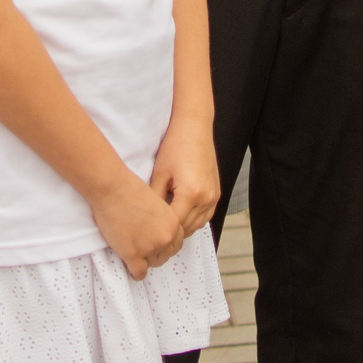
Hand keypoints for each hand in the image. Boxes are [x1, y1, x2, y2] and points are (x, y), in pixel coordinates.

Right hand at [92, 173, 183, 279]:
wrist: (113, 189)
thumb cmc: (130, 190)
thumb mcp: (156, 203)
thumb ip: (161, 220)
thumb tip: (156, 231)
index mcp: (173, 223)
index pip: (176, 243)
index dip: (165, 244)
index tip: (155, 243)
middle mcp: (165, 238)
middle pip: (165, 256)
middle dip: (155, 254)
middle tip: (143, 249)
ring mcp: (150, 248)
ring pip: (152, 264)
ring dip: (144, 261)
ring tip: (134, 254)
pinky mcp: (133, 255)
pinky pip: (138, 273)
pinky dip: (135, 272)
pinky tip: (129, 265)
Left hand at [149, 117, 219, 236]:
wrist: (194, 128)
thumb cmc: (175, 146)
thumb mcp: (159, 174)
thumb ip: (154, 200)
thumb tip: (146, 218)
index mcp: (191, 193)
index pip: (174, 225)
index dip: (160, 231)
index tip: (147, 234)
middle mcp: (206, 198)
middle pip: (186, 228)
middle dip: (170, 232)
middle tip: (153, 233)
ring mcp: (214, 197)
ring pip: (197, 225)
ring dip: (182, 228)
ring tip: (164, 226)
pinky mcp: (216, 194)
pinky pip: (205, 217)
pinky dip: (192, 220)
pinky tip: (179, 215)